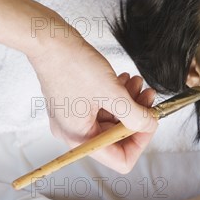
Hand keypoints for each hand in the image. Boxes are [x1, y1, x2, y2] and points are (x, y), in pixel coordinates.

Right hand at [29, 22, 158, 173]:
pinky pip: (102, 106)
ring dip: (129, 103)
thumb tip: (150, 125)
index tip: (150, 121)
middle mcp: (73, 132)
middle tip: (149, 98)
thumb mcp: (112, 93)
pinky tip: (125, 80)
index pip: (120, 160)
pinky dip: (117, 96)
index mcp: (79, 138)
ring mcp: (73, 116)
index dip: (140, 142)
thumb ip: (135, 115)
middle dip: (137, 117)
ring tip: (138, 83)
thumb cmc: (73, 65)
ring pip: (111, 119)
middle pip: (116, 138)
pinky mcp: (74, 101)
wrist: (49, 40)